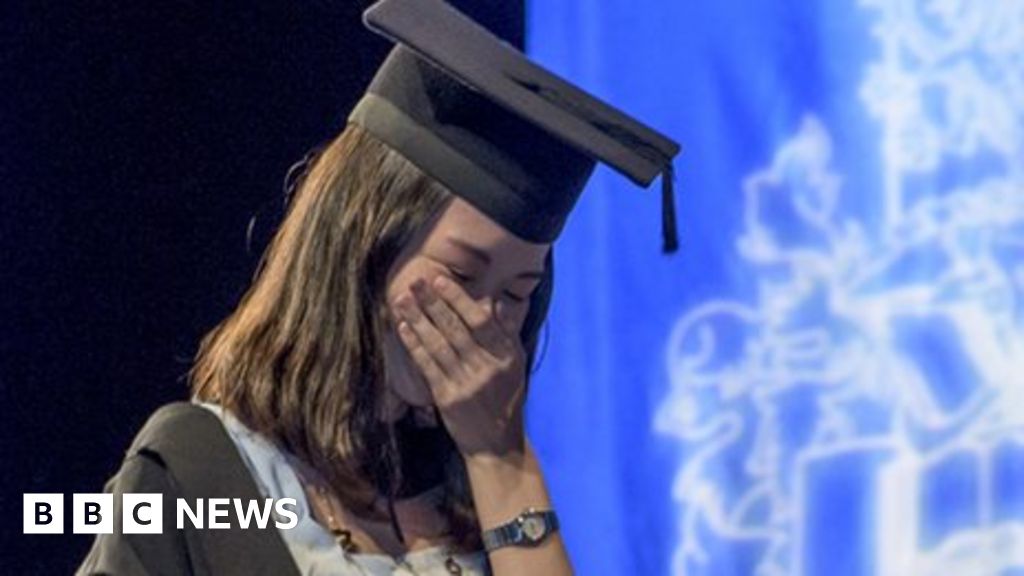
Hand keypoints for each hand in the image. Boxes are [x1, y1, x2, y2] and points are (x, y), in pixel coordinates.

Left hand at [390, 275, 526, 458]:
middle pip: (456, 329)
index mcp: (507, 357)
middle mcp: (487, 368)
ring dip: (418, 319)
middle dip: (434, 303)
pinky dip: (414, 345)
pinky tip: (403, 328)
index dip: (458, 300)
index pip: (481, 322)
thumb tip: (493, 301)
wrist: (497, 445)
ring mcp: (466, 384)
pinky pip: (428, 366)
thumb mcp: (516, 366)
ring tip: (402, 299)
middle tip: (416, 281)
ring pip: (438, 345)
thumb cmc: (506, 400)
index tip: (441, 280)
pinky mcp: (448, 398)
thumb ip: (506, 333)